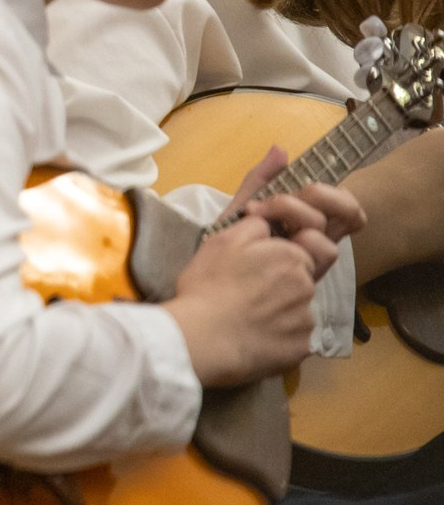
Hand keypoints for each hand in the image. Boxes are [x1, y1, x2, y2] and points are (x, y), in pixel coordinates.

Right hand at [167, 159, 321, 385]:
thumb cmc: (206, 287)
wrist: (196, 341)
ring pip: (299, 305)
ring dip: (280, 305)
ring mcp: (304, 319)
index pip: (307, 243)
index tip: (256, 261)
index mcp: (290, 255)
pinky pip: (295, 337)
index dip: (283, 247)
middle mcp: (305, 286)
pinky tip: (251, 335)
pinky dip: (278, 335)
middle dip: (287, 275)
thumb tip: (282, 155)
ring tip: (243, 313)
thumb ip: (254, 195)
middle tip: (251, 286)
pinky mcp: (299, 349)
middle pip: (307, 274)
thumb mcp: (223, 234)